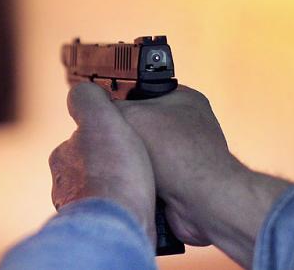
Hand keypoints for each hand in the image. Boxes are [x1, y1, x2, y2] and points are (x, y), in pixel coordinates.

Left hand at [50, 83, 156, 244]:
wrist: (118, 225)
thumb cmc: (111, 172)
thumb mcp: (101, 119)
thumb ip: (87, 100)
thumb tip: (82, 92)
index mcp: (63, 158)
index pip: (82, 139)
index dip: (105, 135)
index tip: (122, 138)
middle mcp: (64, 186)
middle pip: (92, 167)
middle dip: (111, 165)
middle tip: (137, 164)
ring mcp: (80, 210)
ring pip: (103, 191)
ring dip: (119, 188)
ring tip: (142, 186)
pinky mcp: (98, 231)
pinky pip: (114, 213)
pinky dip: (125, 208)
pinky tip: (141, 207)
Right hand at [115, 86, 291, 267]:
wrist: (203, 203)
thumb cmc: (175, 152)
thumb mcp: (130, 114)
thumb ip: (107, 106)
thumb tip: (90, 107)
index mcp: (182, 99)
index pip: (141, 91)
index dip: (117, 100)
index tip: (101, 110)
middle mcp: (186, 125)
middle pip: (137, 125)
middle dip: (120, 135)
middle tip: (106, 140)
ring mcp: (183, 155)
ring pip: (139, 153)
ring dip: (127, 161)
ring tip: (118, 164)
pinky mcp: (179, 182)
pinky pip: (146, 176)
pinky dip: (136, 180)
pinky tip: (129, 181)